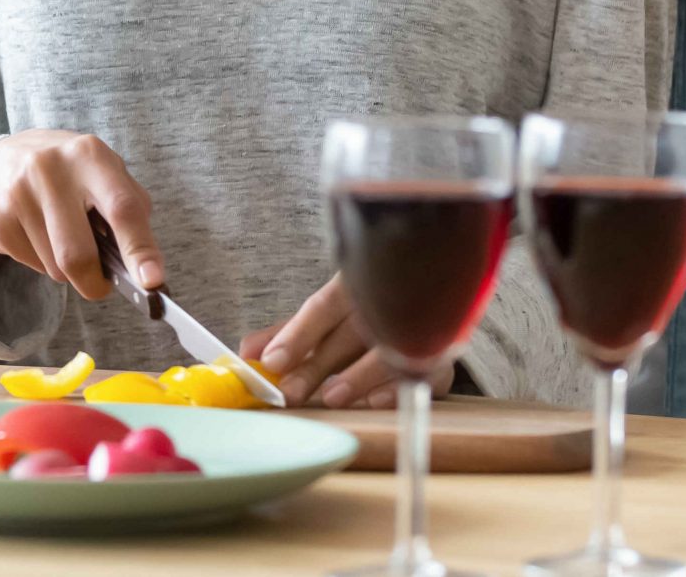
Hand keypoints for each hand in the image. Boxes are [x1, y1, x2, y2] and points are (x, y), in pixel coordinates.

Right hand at [0, 129, 164, 302]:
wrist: (9, 156)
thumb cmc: (75, 172)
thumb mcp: (108, 173)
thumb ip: (132, 212)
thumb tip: (145, 271)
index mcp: (90, 155)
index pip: (121, 208)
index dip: (139, 248)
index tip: (152, 282)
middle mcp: (50, 169)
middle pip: (78, 254)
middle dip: (95, 282)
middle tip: (102, 284)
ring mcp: (17, 193)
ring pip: (54, 268)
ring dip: (68, 269)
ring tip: (64, 237)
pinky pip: (31, 266)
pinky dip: (43, 263)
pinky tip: (39, 234)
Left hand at [239, 274, 450, 409]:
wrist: (430, 292)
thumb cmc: (365, 314)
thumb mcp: (325, 319)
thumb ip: (287, 333)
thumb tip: (245, 352)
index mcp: (356, 285)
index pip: (323, 306)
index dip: (296, 334)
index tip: (270, 362)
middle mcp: (386, 300)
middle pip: (348, 332)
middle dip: (316, 364)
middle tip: (289, 392)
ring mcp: (416, 325)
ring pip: (387, 349)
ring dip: (358, 375)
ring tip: (331, 397)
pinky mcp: (440, 353)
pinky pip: (425, 371)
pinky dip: (398, 387)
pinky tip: (376, 401)